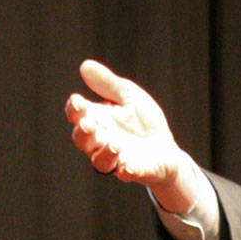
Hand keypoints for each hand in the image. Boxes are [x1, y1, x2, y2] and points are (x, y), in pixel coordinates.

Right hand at [66, 60, 196, 211]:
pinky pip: (125, 174)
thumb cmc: (143, 121)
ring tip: (114, 144)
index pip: (77, 115)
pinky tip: (128, 167)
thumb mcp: (128, 96)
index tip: (78, 102)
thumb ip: (108, 84)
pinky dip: (126, 171)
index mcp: (98, 119)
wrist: (166, 148)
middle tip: (88, 124)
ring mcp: (116, 158)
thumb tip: (85, 66)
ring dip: (103, 153)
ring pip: (99, 161)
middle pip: (82, 140)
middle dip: (83, 133)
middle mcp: (101, 141)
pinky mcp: (134, 171)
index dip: (74, 109)